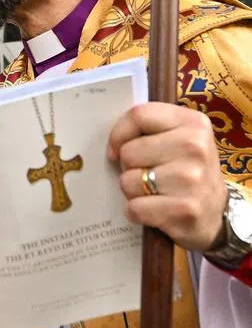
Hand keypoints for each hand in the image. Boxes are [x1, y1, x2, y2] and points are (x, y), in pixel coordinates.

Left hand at [107, 102, 228, 251]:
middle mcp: (195, 147)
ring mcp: (191, 179)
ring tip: (154, 192)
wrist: (215, 213)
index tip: (117, 148)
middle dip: (129, 166)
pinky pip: (135, 208)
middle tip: (149, 174)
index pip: (139, 115)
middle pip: (128, 152)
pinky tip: (156, 210)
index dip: (119, 133)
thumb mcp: (178, 138)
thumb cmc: (186, 170)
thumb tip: (112, 145)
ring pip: (128, 181)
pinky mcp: (185, 209)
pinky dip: (138, 212)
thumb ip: (148, 129)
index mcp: (193, 123)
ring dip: (133, 191)